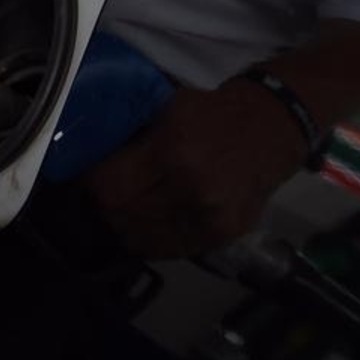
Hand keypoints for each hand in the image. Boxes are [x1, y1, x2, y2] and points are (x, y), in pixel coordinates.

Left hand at [78, 80, 309, 258]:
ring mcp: (211, 218)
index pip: (110, 189)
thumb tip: (88, 155)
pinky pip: (171, 250)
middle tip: (101, 195)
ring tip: (122, 210)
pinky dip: (150, 239)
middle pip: (122, 217)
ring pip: (142, 239)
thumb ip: (129, 137)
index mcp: (174, 153)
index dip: (90, 186)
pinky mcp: (223, 235)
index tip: (86, 178)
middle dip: (103, 208)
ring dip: (123, 226)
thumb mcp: (164, 110)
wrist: (273, 127)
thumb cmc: (211, 113)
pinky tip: (145, 224)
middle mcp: (193, 191)